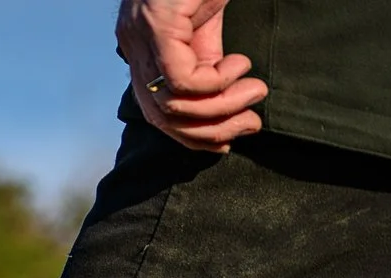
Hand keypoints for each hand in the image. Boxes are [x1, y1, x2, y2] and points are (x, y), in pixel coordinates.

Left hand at [116, 0, 266, 152]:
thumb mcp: (204, 27)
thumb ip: (204, 63)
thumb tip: (221, 113)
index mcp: (143, 49)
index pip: (157, 116)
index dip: (194, 138)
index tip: (230, 139)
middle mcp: (135, 44)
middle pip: (162, 120)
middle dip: (211, 132)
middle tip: (252, 121)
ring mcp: (142, 35)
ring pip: (174, 106)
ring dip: (223, 109)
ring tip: (255, 89)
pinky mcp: (157, 25)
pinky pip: (183, 81)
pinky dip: (217, 84)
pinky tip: (240, 64)